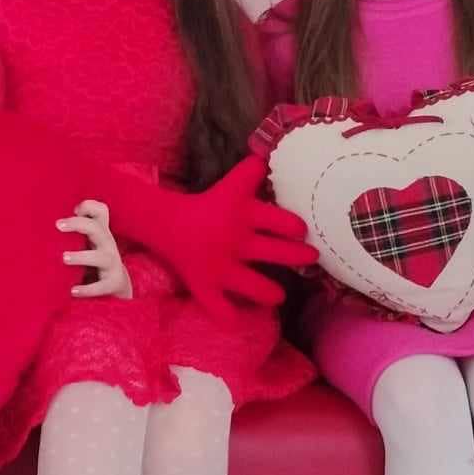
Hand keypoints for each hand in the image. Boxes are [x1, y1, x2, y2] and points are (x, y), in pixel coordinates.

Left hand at [58, 200, 130, 298]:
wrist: (117, 285)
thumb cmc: (94, 259)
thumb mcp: (88, 240)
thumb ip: (74, 230)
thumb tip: (48, 222)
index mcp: (101, 232)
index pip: (101, 211)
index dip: (88, 207)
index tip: (72, 210)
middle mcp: (107, 244)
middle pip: (97, 228)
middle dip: (78, 224)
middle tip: (58, 225)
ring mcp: (112, 263)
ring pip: (100, 257)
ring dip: (81, 256)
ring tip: (64, 258)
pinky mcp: (112, 283)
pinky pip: (101, 286)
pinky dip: (87, 289)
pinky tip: (73, 290)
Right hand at [102, 156, 315, 319]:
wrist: (163, 221)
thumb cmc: (204, 204)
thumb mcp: (230, 185)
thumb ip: (251, 172)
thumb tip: (268, 154)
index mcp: (240, 213)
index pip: (276, 218)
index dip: (294, 225)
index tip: (303, 230)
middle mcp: (234, 240)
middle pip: (274, 251)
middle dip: (297, 256)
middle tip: (310, 258)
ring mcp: (219, 266)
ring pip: (253, 285)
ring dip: (270, 292)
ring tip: (278, 295)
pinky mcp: (203, 285)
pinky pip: (217, 307)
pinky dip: (227, 316)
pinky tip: (238, 320)